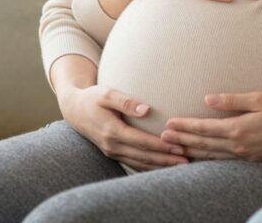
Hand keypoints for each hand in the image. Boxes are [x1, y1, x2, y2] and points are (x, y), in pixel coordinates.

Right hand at [59, 85, 188, 171]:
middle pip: (143, 156)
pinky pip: (133, 163)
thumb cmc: (93, 98)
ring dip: (159, 166)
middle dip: (165, 160)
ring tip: (180, 166)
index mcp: (112, 131)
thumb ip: (126, 101)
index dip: (162, 146)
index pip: (142, 142)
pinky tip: (163, 166)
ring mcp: (112, 152)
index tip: (180, 148)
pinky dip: (149, 166)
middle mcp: (111, 145)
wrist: (75, 109)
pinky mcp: (113, 153)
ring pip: (139, 163)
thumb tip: (146, 109)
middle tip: (187, 161)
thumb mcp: (107, 94)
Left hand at [161, 92, 261, 162]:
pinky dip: (208, 160)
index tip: (169, 124)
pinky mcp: (252, 160)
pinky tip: (201, 158)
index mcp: (238, 129)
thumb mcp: (259, 98)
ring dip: (191, 152)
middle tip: (162, 138)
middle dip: (181, 140)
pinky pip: (223, 162)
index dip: (185, 126)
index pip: (204, 129)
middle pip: (203, 144)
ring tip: (175, 149)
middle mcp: (238, 146)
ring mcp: (245, 156)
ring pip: (211, 157)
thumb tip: (208, 98)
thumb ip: (232, 100)